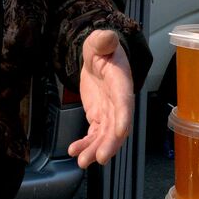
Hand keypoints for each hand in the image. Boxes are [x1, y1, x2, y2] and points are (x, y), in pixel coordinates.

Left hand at [67, 30, 134, 168]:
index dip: (124, 116)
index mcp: (121, 82)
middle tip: (100, 159)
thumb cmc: (103, 48)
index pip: (124, 101)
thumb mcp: (100, 41)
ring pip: (105, 136)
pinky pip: (94, 134)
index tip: (121, 131)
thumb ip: (103, 40)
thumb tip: (107, 37)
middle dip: (109, 144)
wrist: (99, 58)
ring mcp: (109, 111)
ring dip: (95, 149)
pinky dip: (85, 144)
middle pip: (116, 126)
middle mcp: (118, 101)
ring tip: (82, 161)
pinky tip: (74, 152)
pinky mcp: (98, 117)